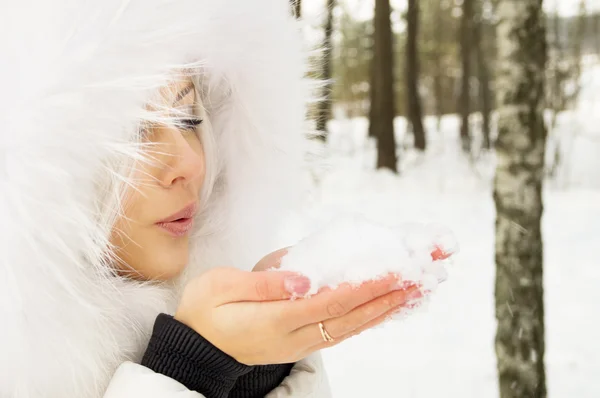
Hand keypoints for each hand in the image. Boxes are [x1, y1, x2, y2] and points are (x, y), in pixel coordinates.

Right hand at [175, 250, 421, 365]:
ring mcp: (300, 344)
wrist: (198, 348)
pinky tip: (386, 308)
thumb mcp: (220, 288)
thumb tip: (304, 277)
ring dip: (385, 309)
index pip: (330, 302)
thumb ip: (264, 284)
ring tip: (415, 291)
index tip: (394, 271)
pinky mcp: (302, 343)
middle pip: (350, 316)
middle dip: (388, 295)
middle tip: (421, 276)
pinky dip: (368, 320)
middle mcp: (294, 336)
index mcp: (274, 319)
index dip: (364, 287)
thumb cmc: (205, 311)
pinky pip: (342, 331)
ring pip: (351, 327)